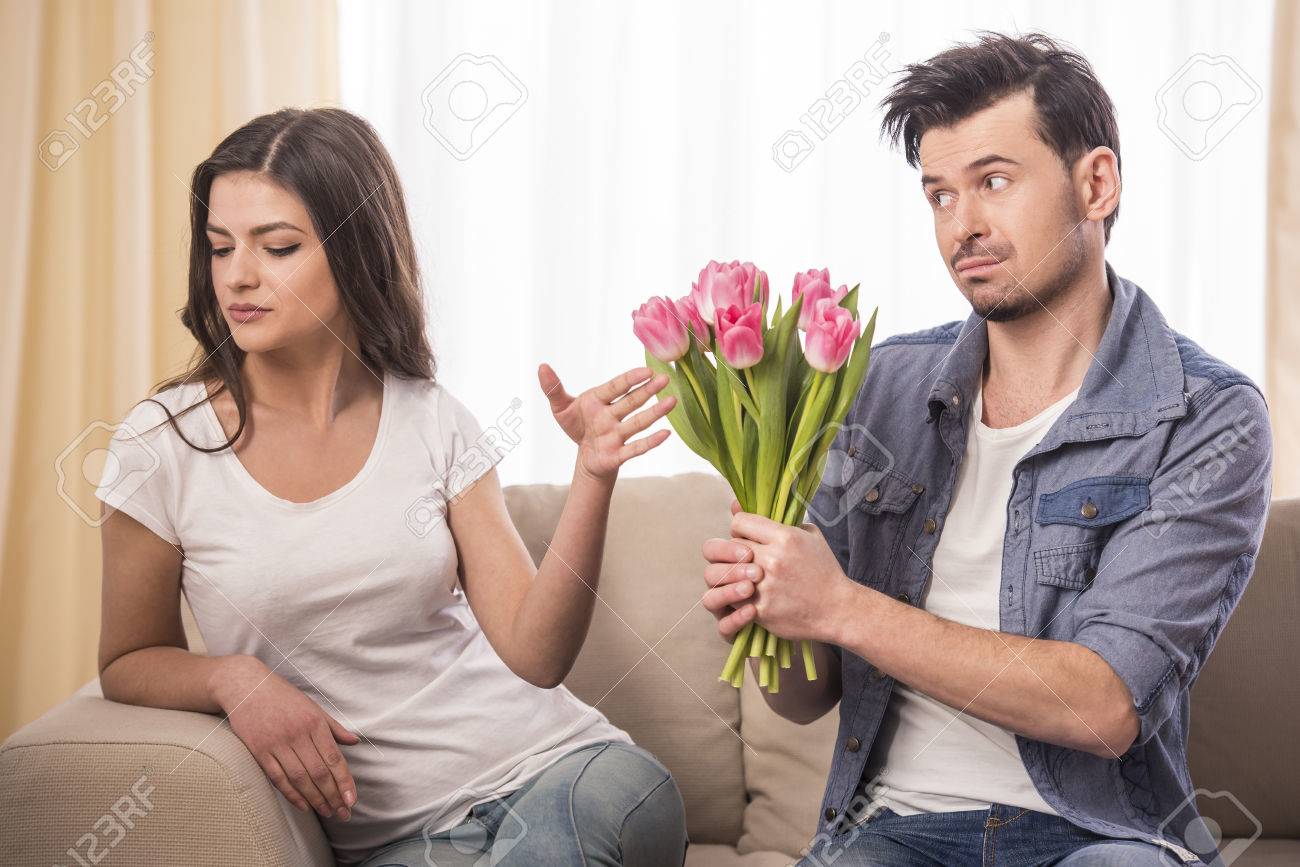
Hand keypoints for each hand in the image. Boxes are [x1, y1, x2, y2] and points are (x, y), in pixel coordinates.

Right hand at [211, 655, 359, 820]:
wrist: (247, 686)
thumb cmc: (283, 697)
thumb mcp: (313, 706)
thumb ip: (334, 727)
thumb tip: (355, 742)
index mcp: (315, 723)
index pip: (334, 758)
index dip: (344, 782)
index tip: (352, 800)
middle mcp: (298, 734)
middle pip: (318, 772)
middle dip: (333, 796)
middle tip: (343, 814)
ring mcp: (277, 743)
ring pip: (299, 779)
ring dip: (315, 799)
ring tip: (327, 812)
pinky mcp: (259, 751)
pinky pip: (278, 778)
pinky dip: (292, 794)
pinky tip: (304, 805)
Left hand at [538, 363, 675, 482]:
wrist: (584, 456)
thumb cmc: (577, 426)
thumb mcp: (561, 408)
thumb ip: (553, 389)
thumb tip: (541, 366)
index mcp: (599, 400)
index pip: (617, 386)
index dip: (631, 378)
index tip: (647, 370)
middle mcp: (612, 415)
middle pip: (632, 401)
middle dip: (648, 391)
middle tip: (665, 378)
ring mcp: (617, 434)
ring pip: (638, 422)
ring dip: (655, 413)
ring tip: (672, 401)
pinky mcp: (618, 454)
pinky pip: (636, 448)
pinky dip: (650, 442)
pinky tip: (666, 434)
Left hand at [703, 500, 853, 643]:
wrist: (836, 610)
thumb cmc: (823, 570)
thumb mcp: (810, 535)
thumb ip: (779, 517)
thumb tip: (738, 505)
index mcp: (786, 537)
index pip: (740, 522)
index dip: (740, 527)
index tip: (746, 535)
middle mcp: (773, 560)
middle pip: (729, 546)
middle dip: (732, 550)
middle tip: (743, 557)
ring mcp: (765, 586)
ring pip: (725, 572)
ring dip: (730, 572)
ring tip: (740, 575)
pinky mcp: (760, 609)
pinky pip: (731, 597)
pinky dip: (735, 595)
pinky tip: (746, 593)